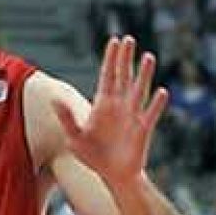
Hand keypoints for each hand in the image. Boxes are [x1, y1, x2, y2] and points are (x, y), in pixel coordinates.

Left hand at [55, 35, 169, 185]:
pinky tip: (161, 92)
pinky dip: (156, 104)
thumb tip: (54, 99)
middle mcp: (120, 105)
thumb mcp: (74, 137)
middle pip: (124, 76)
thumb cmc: (93, 155)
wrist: (112, 175)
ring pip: (139, 90)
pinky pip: (150, 114)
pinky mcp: (143, 130)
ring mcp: (133, 115)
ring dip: (144, 74)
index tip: (114, 40)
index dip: (110, 58)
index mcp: (103, 104)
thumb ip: (66, 118)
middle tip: (129, 39)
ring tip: (148, 56)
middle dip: (126, 58)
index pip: (107, 75)